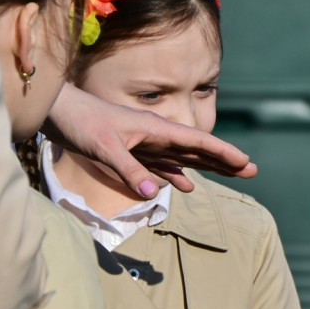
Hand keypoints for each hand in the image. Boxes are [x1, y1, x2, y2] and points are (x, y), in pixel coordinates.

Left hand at [44, 83, 257, 198]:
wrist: (57, 113)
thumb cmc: (81, 123)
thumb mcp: (105, 148)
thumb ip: (130, 171)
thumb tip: (156, 195)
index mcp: (158, 129)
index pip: (198, 142)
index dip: (223, 152)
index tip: (245, 162)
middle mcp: (158, 136)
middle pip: (199, 150)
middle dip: (226, 160)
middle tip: (252, 171)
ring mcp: (148, 145)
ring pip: (186, 158)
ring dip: (209, 167)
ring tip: (233, 175)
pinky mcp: (134, 154)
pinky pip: (163, 167)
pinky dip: (177, 176)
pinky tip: (188, 187)